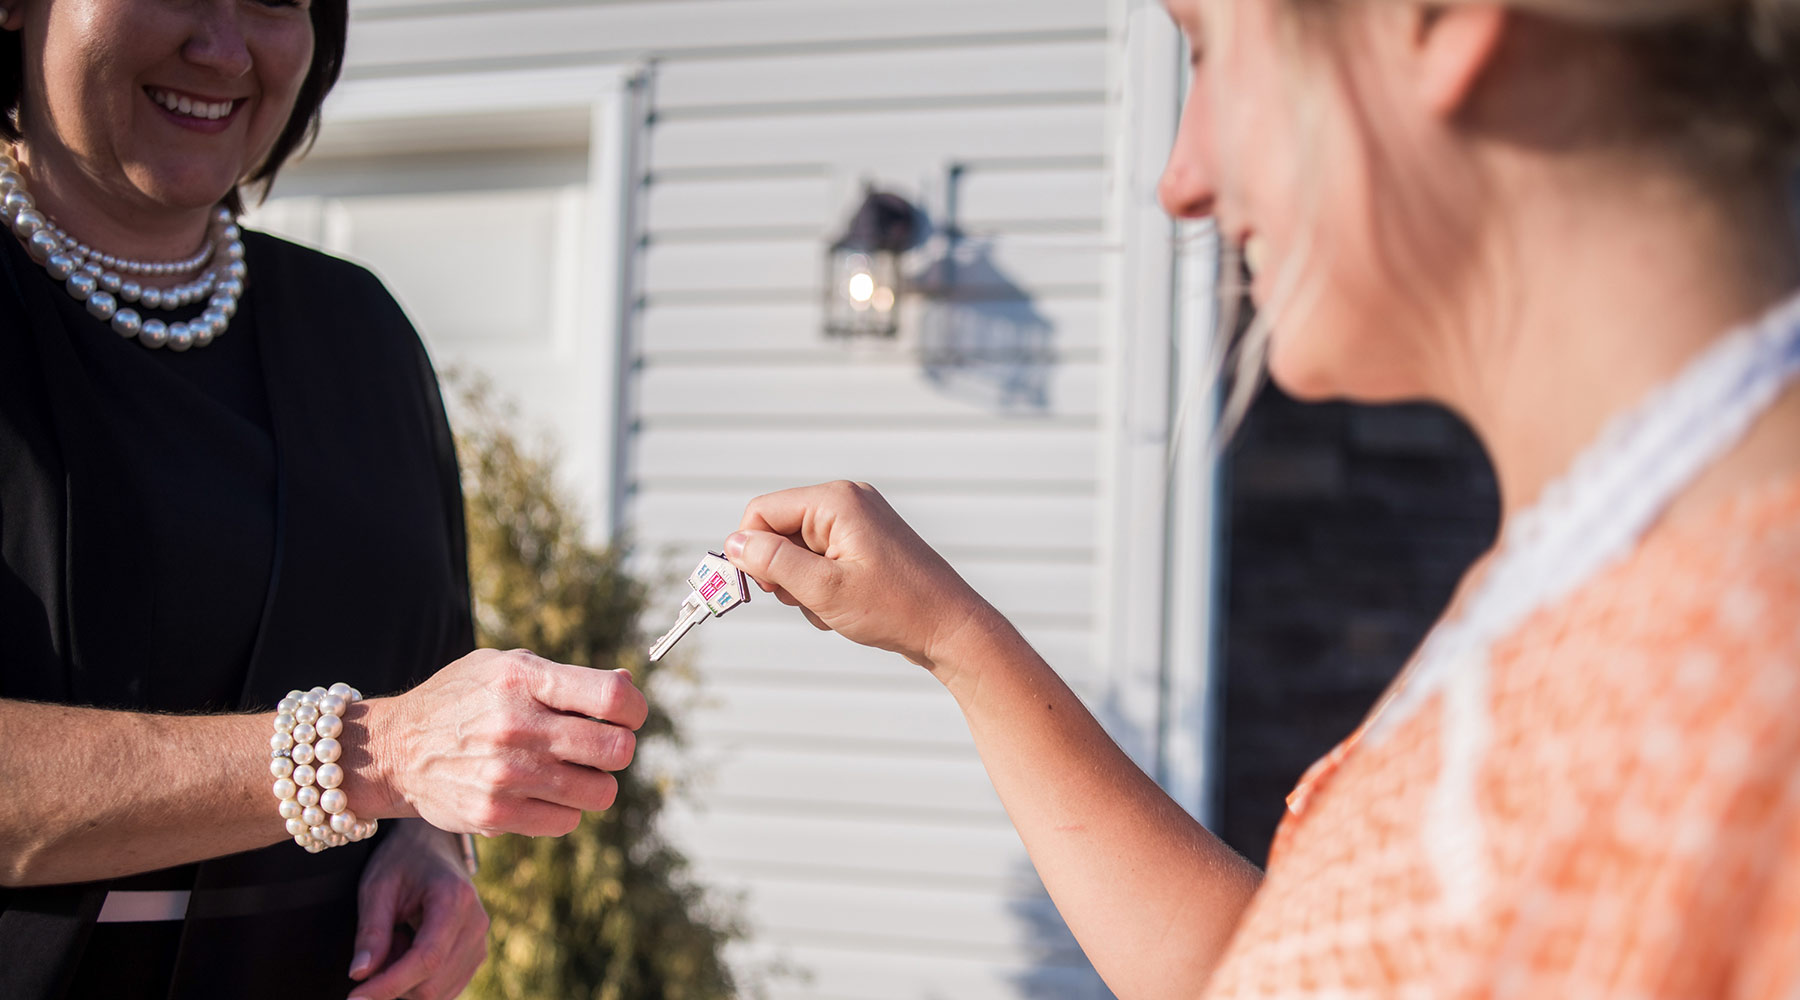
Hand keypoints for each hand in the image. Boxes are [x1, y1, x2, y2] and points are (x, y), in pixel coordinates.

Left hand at [347, 820, 485, 999]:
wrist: (433, 847)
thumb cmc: (402, 861)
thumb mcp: (377, 887)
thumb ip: (371, 931)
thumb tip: (360, 975)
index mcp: (454, 899)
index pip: (426, 959)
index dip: (389, 985)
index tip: (356, 997)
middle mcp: (476, 924)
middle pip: (431, 984)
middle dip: (393, 981)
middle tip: (377, 948)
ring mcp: (480, 941)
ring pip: (437, 993)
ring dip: (405, 981)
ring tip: (396, 941)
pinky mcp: (476, 955)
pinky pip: (443, 989)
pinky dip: (417, 980)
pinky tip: (409, 949)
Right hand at [365, 649, 647, 836]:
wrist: (396, 748)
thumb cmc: (462, 700)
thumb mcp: (505, 667)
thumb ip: (566, 678)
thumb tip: (627, 685)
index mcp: (524, 679)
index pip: (612, 698)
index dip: (634, 709)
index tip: (626, 716)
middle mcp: (517, 725)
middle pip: (616, 750)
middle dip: (617, 749)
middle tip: (598, 748)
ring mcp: (507, 773)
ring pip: (600, 792)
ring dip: (594, 784)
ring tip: (570, 772)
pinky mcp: (496, 813)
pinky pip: (567, 821)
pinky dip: (565, 810)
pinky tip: (543, 794)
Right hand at [726, 480, 1005, 684]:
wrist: (951, 629)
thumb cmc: (895, 608)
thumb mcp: (824, 590)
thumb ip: (773, 563)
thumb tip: (731, 544)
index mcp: (836, 501)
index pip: (762, 511)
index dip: (750, 551)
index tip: (761, 588)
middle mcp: (846, 502)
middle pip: (778, 530)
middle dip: (782, 573)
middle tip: (808, 601)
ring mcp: (858, 522)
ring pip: (797, 551)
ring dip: (802, 586)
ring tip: (832, 608)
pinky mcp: (864, 544)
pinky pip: (820, 561)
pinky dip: (821, 588)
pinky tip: (844, 609)